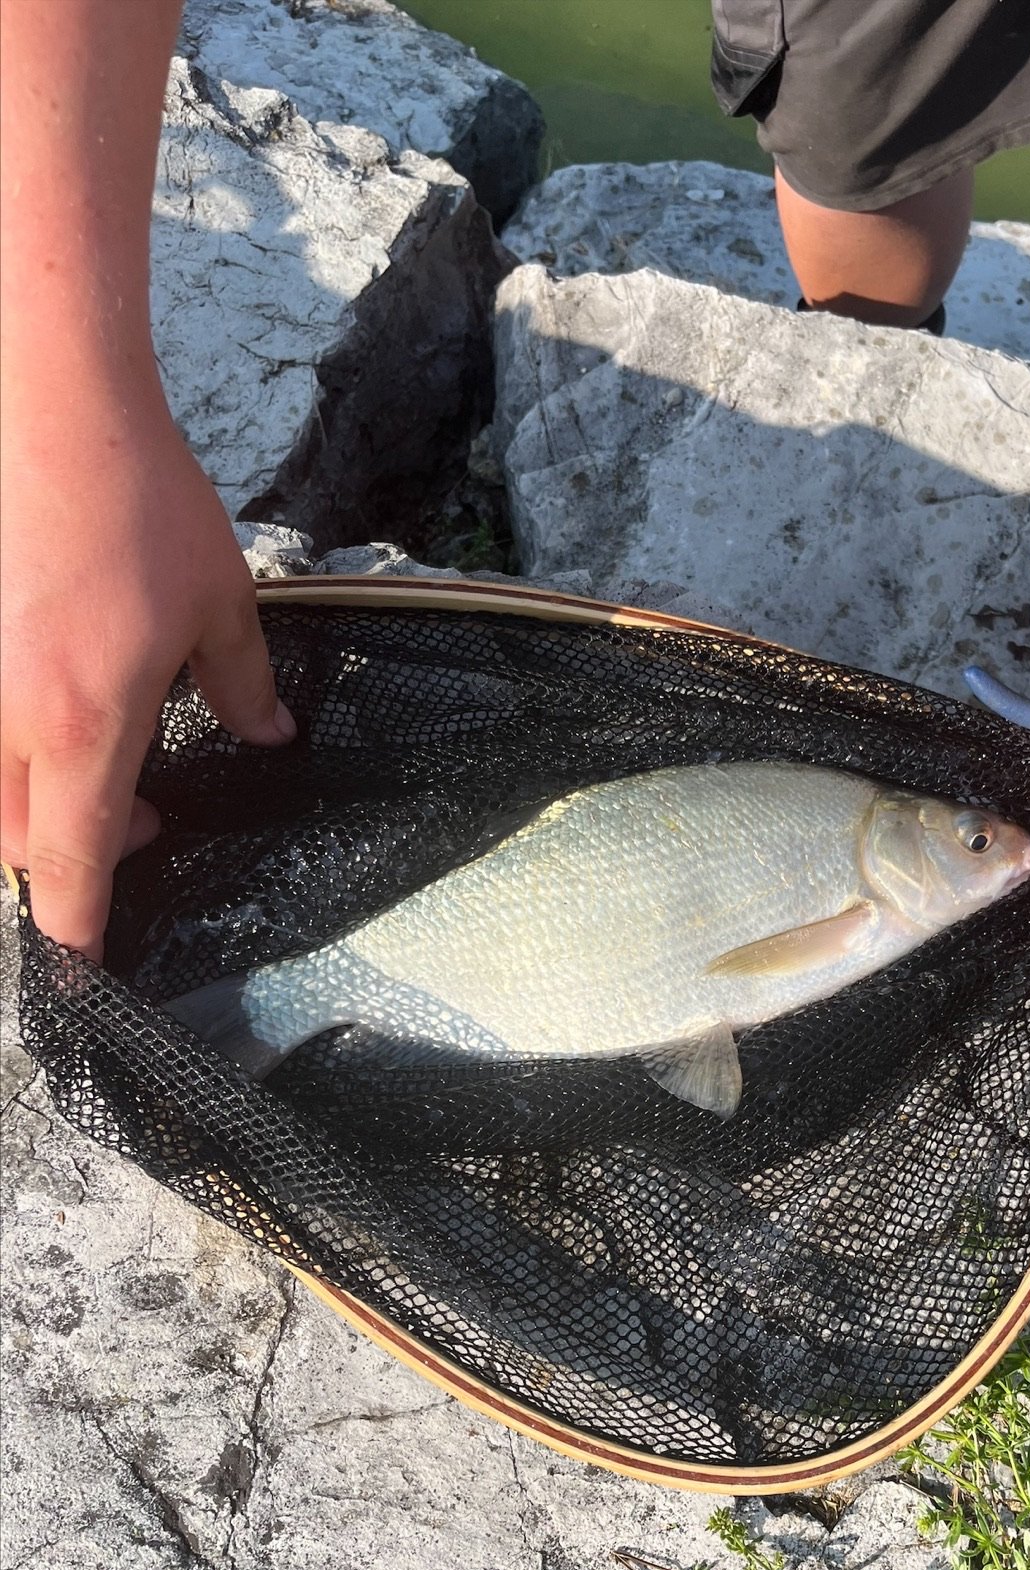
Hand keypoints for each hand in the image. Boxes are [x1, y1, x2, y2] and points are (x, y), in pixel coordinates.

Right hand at [1, 397, 293, 959]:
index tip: (82, 974)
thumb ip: (246, 687)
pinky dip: (15, 749)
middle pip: (17, 841)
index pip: (75, 857)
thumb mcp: (222, 603)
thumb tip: (271, 739)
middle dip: (73, 860)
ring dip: (38, 806)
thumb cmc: (140, 501)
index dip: (80, 926)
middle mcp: (3, 713)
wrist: (47, 403)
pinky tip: (60, 710)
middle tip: (147, 824)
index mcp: (82, 719)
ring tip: (105, 766)